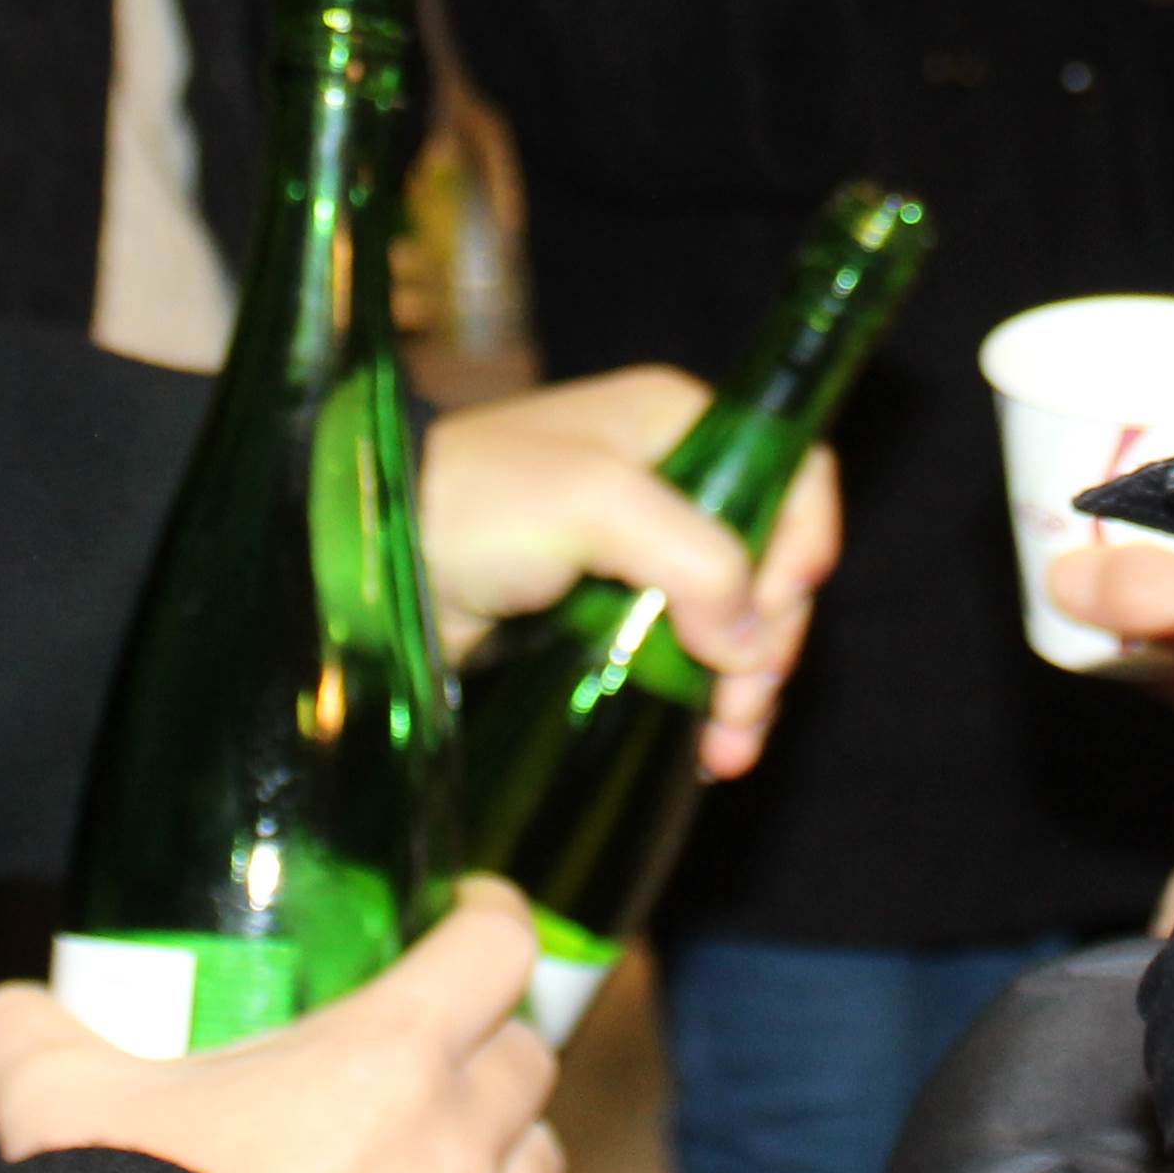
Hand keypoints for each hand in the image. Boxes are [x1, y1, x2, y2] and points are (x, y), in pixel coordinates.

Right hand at [0, 885, 563, 1172]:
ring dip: (496, 1152)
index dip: (488, 916)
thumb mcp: (54, 1106)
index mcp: (385, 1060)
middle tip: (430, 1050)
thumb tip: (3, 1016)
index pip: (495, 946)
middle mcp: (455, 1152)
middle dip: (489, 1041)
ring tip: (425, 1161)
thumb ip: (31, 1034)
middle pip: (530, 1060)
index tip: (468, 912)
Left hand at [425, 367, 836, 780]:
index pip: (789, 470)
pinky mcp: (605, 614)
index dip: (801, 544)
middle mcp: (668, 480)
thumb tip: (749, 643)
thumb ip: (694, 557)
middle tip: (742, 709)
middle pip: (771, 561)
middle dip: (770, 640)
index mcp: (675, 422)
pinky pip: (684, 658)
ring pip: (735, 620)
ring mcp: (638, 552)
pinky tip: (703, 749)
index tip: (771, 615)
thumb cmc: (475, 505)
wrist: (372, 561)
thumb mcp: (592, 503)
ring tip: (725, 751)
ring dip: (745, 686)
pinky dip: (702, 702)